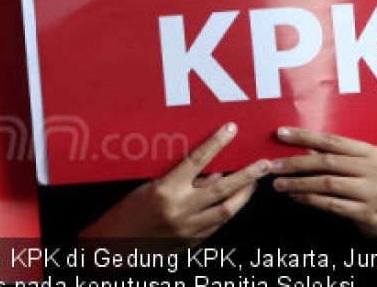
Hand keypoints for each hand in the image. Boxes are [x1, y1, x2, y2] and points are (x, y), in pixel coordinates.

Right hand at [79, 122, 270, 252]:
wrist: (112, 247)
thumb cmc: (124, 213)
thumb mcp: (147, 188)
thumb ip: (177, 180)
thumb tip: (206, 172)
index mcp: (165, 191)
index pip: (197, 161)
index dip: (216, 143)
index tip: (231, 130)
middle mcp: (180, 210)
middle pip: (223, 189)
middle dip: (247, 175)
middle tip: (264, 164)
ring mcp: (187, 230)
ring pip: (227, 211)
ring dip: (244, 196)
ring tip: (255, 183)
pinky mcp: (190, 244)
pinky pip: (216, 226)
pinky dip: (226, 213)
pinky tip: (233, 204)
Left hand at [270, 127, 376, 242]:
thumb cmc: (372, 187)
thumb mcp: (362, 167)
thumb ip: (338, 156)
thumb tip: (302, 147)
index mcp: (371, 153)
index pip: (332, 140)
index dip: (304, 136)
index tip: (281, 134)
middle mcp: (374, 169)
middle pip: (327, 161)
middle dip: (296, 163)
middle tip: (273, 166)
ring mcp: (372, 192)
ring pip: (327, 183)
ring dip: (298, 183)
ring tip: (279, 184)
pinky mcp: (366, 212)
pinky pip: (331, 204)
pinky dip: (310, 199)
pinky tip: (295, 197)